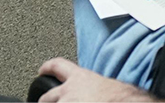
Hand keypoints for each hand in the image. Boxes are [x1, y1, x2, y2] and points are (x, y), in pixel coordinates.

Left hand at [36, 58, 152, 101]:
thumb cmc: (121, 98)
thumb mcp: (105, 87)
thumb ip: (92, 88)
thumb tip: (93, 95)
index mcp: (80, 78)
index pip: (58, 66)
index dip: (47, 67)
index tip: (42, 70)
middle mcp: (69, 91)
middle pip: (46, 97)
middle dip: (46, 102)